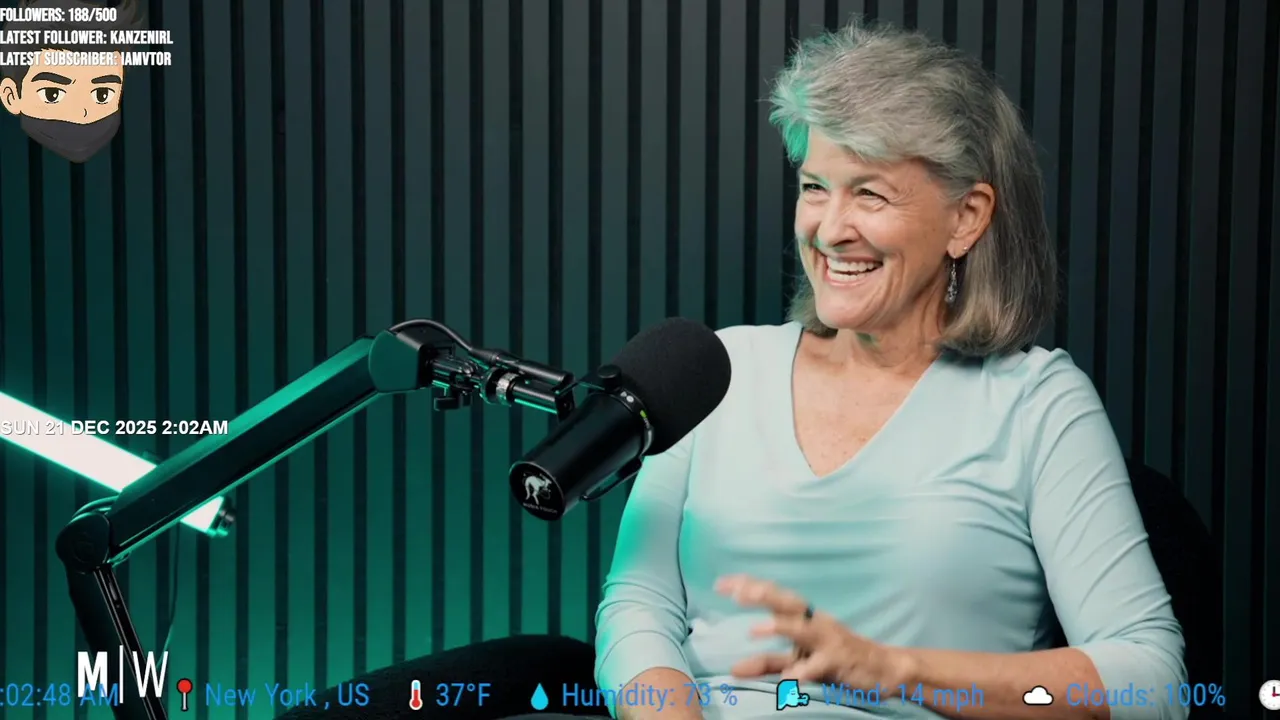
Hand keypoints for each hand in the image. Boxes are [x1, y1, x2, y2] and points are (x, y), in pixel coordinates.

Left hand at [716, 575, 908, 689]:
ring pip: (803, 628)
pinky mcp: (840, 660)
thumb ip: (766, 663)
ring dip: (780, 625)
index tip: (720, 583)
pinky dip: (805, 670)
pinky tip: (790, 677)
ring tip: (754, 628)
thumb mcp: (797, 660)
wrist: (883, 669)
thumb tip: (733, 670)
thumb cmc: (834, 658)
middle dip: (762, 595)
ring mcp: (828, 639)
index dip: (747, 586)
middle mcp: (814, 621)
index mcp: (803, 616)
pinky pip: (820, 665)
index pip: (772, 595)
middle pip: (786, 602)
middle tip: (736, 593)